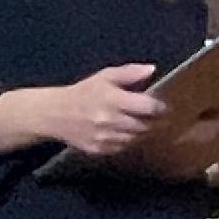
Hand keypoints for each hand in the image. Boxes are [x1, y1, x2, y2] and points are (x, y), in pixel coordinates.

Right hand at [39, 64, 168, 158]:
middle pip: (145, 126)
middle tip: (154, 117)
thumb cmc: (83, 92)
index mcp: (113, 99)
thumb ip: (129, 73)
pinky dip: (127, 141)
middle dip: (152, 122)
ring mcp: (104, 137)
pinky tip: (122, 132)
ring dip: (141, 132)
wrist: (55, 114)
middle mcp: (110, 120)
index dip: (160, 108)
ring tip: (139, 123)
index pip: (148, 107)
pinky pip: (123, 147)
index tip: (162, 107)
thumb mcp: (104, 77)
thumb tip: (152, 69)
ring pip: (136, 139)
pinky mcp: (99, 149)